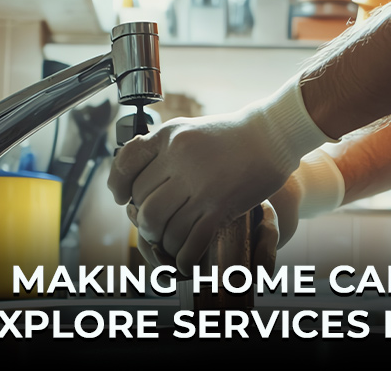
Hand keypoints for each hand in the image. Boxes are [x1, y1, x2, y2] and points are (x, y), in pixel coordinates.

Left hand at [109, 76, 335, 274]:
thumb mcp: (189, 129)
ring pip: (161, 225)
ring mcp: (199, 184)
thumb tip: (135, 176)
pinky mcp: (219, 206)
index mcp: (169, 137)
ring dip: (162, 242)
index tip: (122, 198)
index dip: (118, 186)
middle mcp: (179, 159)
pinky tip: (185, 262)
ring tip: (170, 243)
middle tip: (154, 226)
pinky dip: (184, 258)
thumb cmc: (231, 134)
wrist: (272, 135)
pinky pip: (191, 240)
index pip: (126, 165)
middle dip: (144, 221)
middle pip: (142, 202)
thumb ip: (162, 148)